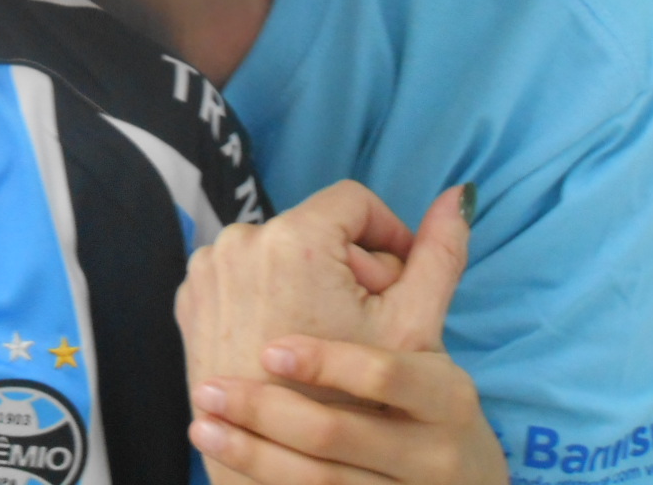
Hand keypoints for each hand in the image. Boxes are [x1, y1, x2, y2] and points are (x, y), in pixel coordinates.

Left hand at [177, 184, 504, 484]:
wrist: (269, 460)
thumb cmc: (349, 397)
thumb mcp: (410, 325)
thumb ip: (441, 254)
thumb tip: (462, 194)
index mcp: (295, 237)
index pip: (354, 202)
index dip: (386, 235)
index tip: (398, 279)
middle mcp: (241, 240)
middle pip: (314, 229)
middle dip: (348, 267)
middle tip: (366, 321)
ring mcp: (208, 267)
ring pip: (278, 254)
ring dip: (308, 282)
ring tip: (326, 338)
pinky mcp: (190, 293)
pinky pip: (243, 276)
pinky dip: (268, 296)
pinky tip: (287, 342)